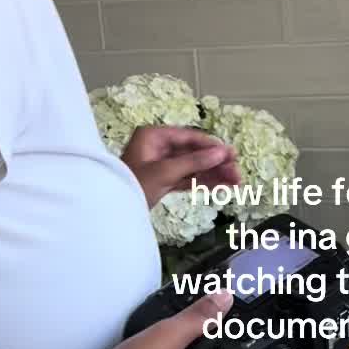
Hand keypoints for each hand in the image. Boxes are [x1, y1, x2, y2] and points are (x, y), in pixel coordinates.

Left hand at [121, 125, 238, 209]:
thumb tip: (222, 152)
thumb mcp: (165, 172)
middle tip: (237, 173)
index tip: (232, 155)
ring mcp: (160, 165)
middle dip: (216, 164)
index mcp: (153, 136)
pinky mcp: (163, 181)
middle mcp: (158, 147)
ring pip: (193, 167)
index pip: (189, 137)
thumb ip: (195, 162)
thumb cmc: (133, 185)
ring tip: (236, 183)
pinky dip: (203, 183)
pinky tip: (222, 187)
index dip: (212, 146)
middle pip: (194, 153)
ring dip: (214, 175)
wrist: (111, 211)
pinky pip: (187, 179)